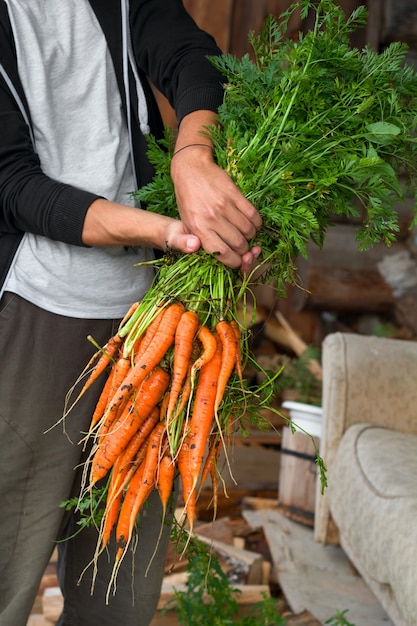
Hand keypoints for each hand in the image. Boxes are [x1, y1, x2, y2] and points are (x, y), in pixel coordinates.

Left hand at [171, 144, 261, 269]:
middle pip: (238, 244)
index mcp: (198, 228)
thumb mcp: (187, 222)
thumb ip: (200, 240)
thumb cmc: (188, 199)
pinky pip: (253, 214)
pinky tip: (252, 223)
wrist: (191, 169)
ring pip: (248, 230)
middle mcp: (211, 218)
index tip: (238, 261)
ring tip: (247, 234)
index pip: (222, 253)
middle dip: (244, 250)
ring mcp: (224, 205)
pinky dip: (256, 223)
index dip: (234, 262)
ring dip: (251, 236)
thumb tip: (218, 256)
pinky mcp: (235, 194)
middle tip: (243, 247)